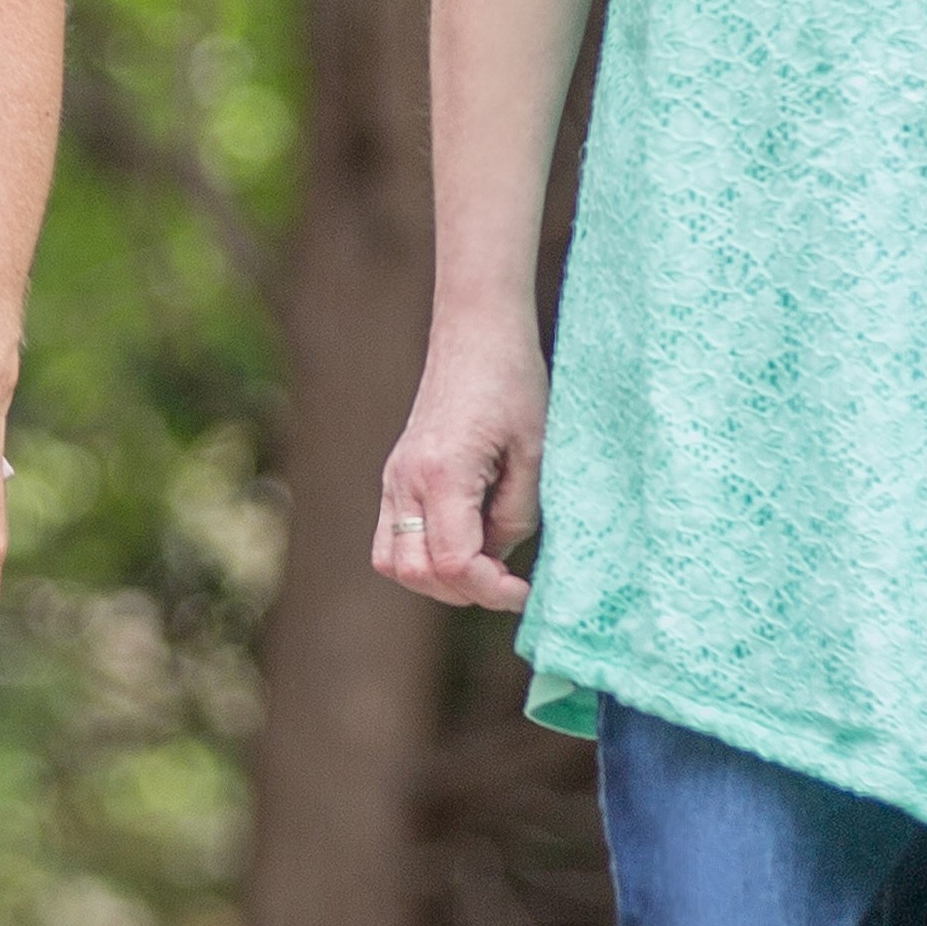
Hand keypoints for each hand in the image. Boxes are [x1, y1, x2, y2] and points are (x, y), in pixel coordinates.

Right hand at [373, 320, 546, 610]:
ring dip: (436, 580)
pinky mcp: (394, 477)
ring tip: (483, 566)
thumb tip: (497, 557)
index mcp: (443, 473)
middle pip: (415, 572)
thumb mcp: (535, 452)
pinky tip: (462, 544)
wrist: (476, 334)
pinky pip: (391, 540)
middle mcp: (406, 480)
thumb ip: (517, 514)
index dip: (490, 590)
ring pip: (394, 563)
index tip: (525, 591)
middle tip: (507, 582)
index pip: (452, 562)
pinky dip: (421, 559)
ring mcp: (394, 479)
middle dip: (463, 590)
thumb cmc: (514, 382)